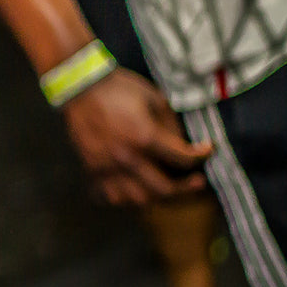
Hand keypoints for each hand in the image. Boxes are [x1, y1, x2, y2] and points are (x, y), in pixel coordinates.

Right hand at [60, 68, 211, 206]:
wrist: (80, 86)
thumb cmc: (119, 88)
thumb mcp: (154, 98)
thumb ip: (171, 126)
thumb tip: (183, 145)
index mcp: (144, 136)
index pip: (183, 159)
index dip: (201, 155)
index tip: (207, 150)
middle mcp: (126, 157)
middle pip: (163, 189)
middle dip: (185, 187)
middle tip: (195, 181)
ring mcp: (106, 166)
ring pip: (136, 200)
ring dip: (154, 196)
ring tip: (163, 187)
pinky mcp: (91, 168)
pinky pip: (108, 196)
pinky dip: (123, 198)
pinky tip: (132, 189)